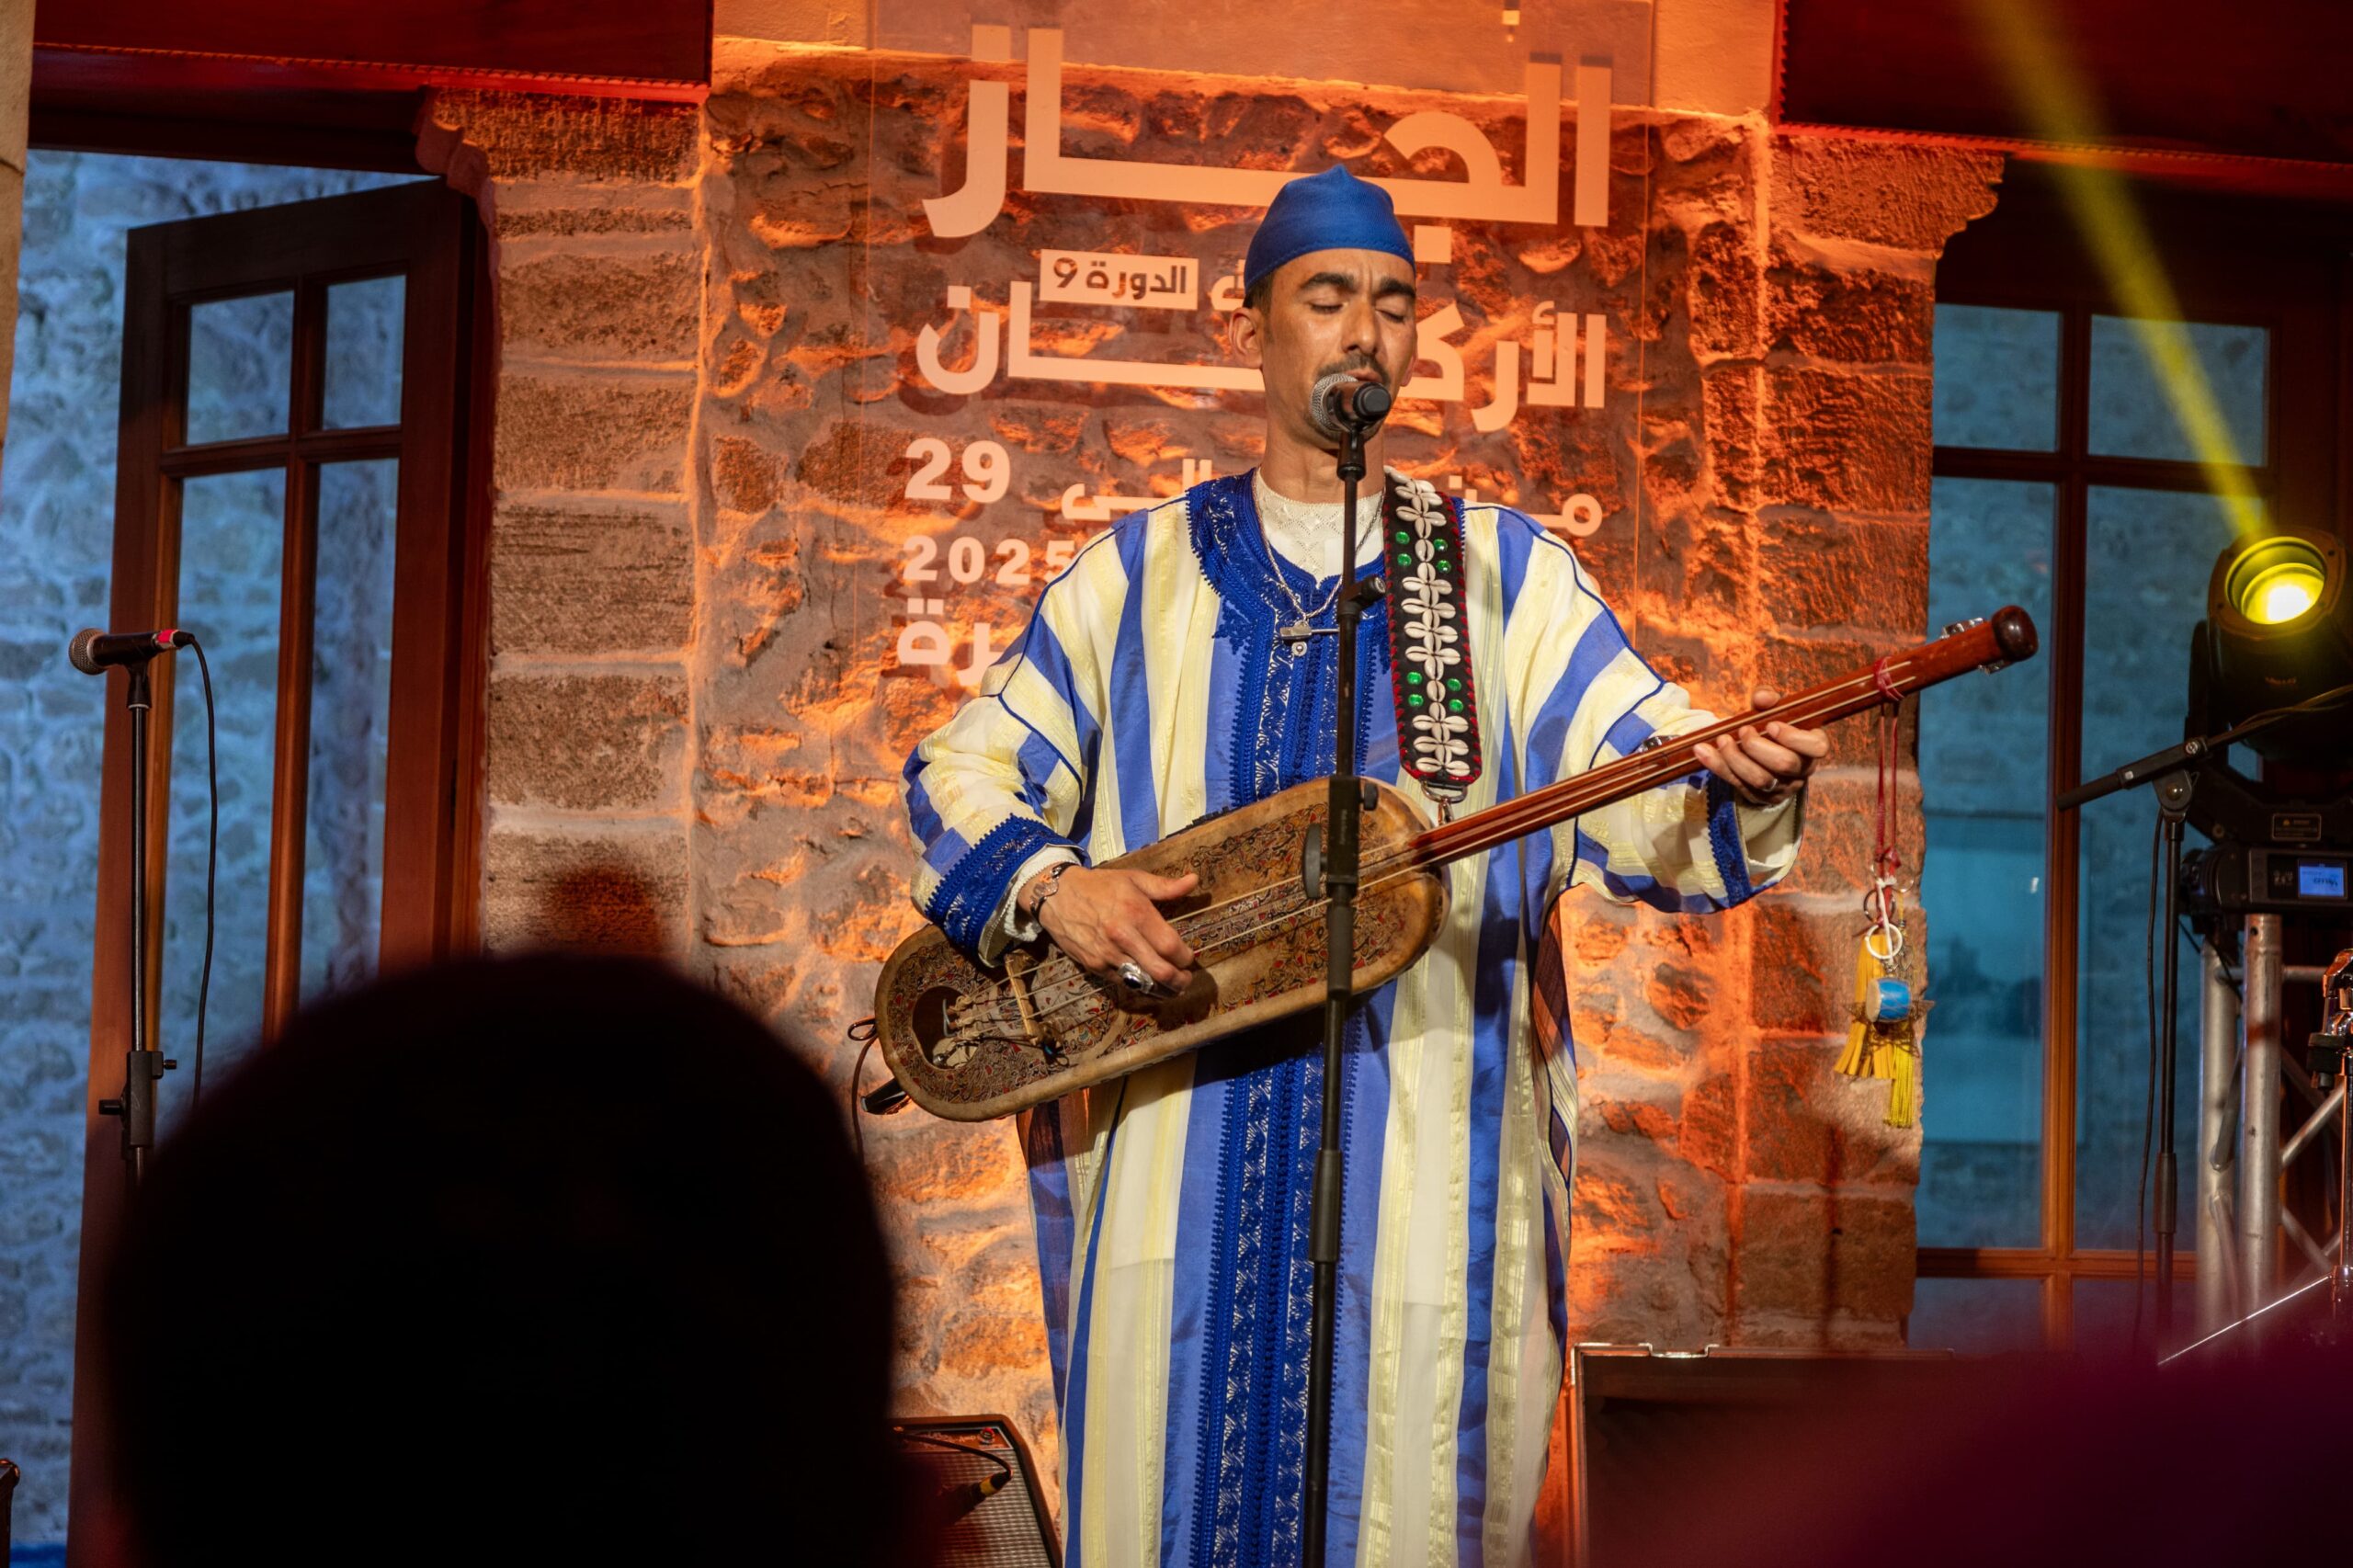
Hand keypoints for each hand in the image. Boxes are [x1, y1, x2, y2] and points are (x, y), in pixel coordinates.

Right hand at [1029, 866, 1199, 988]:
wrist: (1056, 895)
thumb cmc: (1099, 885)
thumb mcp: (1133, 879)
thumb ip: (1165, 886)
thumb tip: (1194, 880)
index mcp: (1136, 912)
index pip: (1170, 945)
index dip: (1185, 958)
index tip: (1189, 958)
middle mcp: (1123, 936)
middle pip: (1161, 971)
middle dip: (1179, 980)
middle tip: (1186, 979)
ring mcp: (1107, 954)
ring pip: (1143, 983)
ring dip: (1162, 989)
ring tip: (1171, 986)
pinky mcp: (1094, 966)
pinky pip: (1123, 982)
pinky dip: (1138, 986)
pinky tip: (1147, 981)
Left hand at [1691, 687, 1827, 806]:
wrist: (1762, 755)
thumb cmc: (1772, 728)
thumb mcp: (1773, 709)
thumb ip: (1768, 699)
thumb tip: (1762, 699)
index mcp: (1813, 747)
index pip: (1817, 747)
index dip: (1794, 737)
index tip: (1771, 725)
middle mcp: (1801, 771)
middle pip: (1784, 764)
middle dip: (1758, 746)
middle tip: (1743, 730)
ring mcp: (1782, 788)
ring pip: (1760, 779)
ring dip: (1736, 758)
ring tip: (1721, 739)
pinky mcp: (1760, 798)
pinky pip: (1737, 785)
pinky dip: (1718, 767)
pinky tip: (1703, 751)